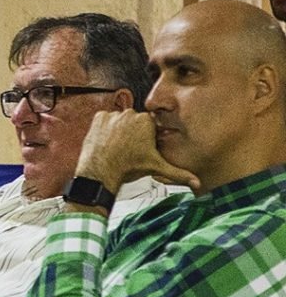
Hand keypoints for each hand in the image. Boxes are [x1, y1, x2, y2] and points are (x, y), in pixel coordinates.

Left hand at [76, 111, 199, 192]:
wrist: (101, 172)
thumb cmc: (128, 168)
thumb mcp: (157, 168)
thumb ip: (179, 173)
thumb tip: (197, 183)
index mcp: (146, 121)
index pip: (149, 125)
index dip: (146, 137)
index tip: (141, 147)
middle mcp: (130, 114)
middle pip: (134, 121)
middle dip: (133, 132)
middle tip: (129, 148)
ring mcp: (113, 114)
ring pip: (119, 120)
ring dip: (119, 130)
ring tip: (118, 146)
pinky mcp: (99, 117)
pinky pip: (105, 120)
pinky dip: (105, 128)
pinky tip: (108, 141)